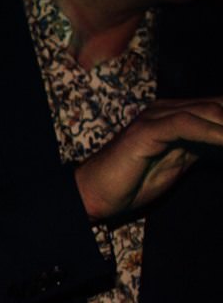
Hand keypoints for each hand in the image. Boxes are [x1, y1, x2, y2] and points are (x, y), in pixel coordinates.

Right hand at [74, 96, 222, 221]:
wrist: (93, 196)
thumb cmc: (131, 184)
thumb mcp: (179, 164)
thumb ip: (202, 148)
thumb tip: (222, 141)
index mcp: (176, 115)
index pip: (219, 108)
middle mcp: (167, 109)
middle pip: (219, 106)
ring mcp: (155, 117)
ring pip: (209, 112)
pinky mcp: (146, 131)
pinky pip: (186, 125)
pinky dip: (213, 133)